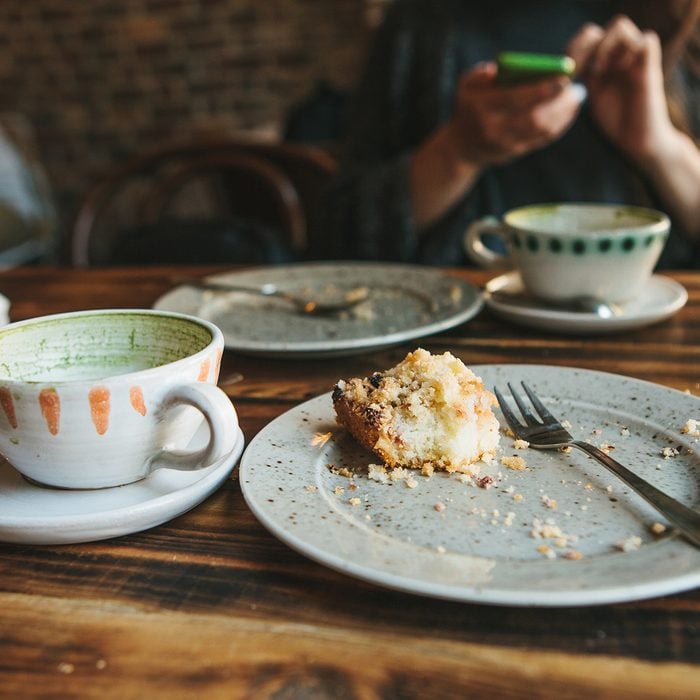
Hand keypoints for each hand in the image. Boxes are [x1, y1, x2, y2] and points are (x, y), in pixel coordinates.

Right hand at [446, 61, 583, 166]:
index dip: (541, 89)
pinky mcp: (515, 152)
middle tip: (575, 89)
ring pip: (541, 131)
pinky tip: (568, 112)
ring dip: (563, 115)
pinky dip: (559, 125)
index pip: (514, 98)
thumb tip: (497, 70)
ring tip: (576, 98)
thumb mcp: (464, 86)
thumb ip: (479, 74)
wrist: (461, 147)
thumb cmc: (468, 107)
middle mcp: (492, 129)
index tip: (563, 78)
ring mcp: (504, 144)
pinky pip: (542, 139)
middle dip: (558, 104)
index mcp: (480, 107)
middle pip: (533, 118)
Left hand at [567, 15, 677, 165]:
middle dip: (584, 46)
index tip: (566, 72)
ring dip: (605, 45)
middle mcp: (618, 54)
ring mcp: (634, 57)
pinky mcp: (651, 65)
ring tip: (600, 70)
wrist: (637, 140)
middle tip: (579, 70)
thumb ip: (578, 82)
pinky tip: (620, 70)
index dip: (573, 48)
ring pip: (620, 25)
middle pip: (598, 27)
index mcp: (602, 60)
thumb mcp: (589, 98)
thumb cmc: (614, 121)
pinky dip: (631, 50)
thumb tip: (557, 74)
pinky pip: (646, 39)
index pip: (586, 37)